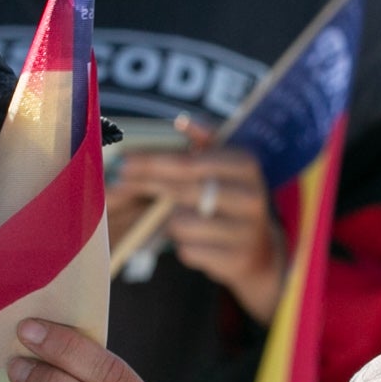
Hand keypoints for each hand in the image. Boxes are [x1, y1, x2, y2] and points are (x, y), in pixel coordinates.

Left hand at [114, 126, 285, 320]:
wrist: (260, 250)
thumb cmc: (230, 199)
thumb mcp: (226, 166)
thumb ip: (205, 141)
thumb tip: (181, 122)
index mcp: (246, 165)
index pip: (189, 162)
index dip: (153, 161)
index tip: (125, 159)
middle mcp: (251, 196)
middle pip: (182, 190)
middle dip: (146, 184)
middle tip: (120, 181)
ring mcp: (246, 230)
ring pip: (181, 223)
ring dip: (170, 222)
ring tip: (177, 219)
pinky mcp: (236, 259)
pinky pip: (188, 251)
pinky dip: (183, 246)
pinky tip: (193, 241)